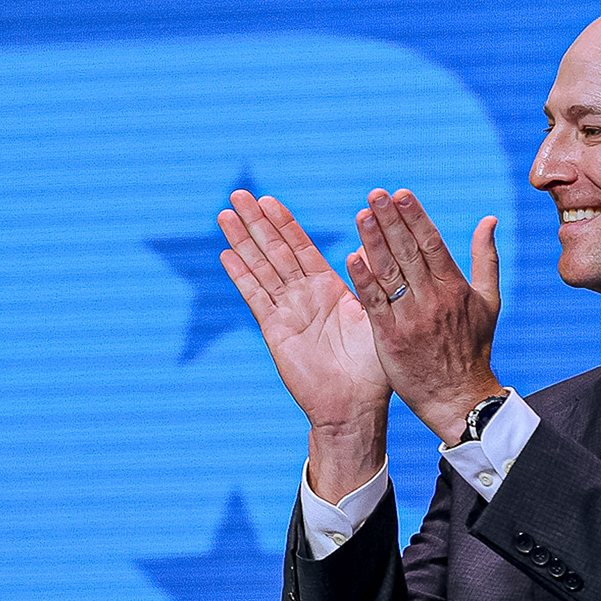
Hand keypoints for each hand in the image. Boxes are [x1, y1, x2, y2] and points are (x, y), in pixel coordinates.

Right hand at [219, 192, 391, 498]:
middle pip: (274, 250)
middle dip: (256, 222)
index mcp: (329, 288)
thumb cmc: (372, 368)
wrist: (355, 406)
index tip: (268, 199)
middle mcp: (304, 295)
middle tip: (237, 193)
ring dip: (242, 241)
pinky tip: (226, 255)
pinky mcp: (274, 330)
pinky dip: (241, 276)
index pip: (302, 247)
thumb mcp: (375, 317)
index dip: (284, 223)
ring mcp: (286, 311)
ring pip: (260, 268)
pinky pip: (255, 296)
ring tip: (224, 215)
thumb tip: (364, 248)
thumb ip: (367, 284)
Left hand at [347, 189, 503, 445]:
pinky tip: (351, 258)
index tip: (400, 193)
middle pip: (409, 252)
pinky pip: (374, 304)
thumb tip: (489, 219)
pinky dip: (363, 281)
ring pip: (390, 273)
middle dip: (391, 221)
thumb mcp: (489, 302)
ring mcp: (411, 318)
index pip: (433, 244)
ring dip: (374, 242)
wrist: (459, 398)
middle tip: (375, 193)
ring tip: (361, 214)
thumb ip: (486, 258)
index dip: (415, 217)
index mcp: (455, 288)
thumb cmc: (473, 348)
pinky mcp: (390, 337)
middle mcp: (433, 299)